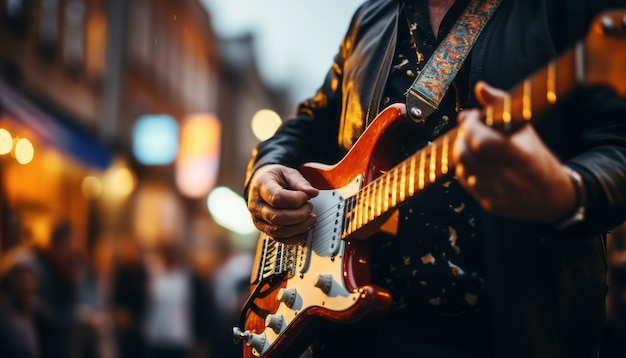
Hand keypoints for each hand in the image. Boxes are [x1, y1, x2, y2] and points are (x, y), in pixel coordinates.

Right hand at [247, 164, 318, 243]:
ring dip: (299, 227)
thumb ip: (300, 182)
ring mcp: (259, 220)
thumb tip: (313, 193)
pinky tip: (305, 230)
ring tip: (311, 219)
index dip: (295, 200)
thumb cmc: (276, 178)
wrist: (262, 184)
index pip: (276, 198)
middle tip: (310, 207)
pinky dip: (295, 238)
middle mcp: (256, 205)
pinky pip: (279, 239)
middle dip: (299, 215)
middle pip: (277, 217)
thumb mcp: (287, 173)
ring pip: (278, 231)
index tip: (305, 197)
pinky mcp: (264, 230)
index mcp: (261, 186)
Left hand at [452, 81, 576, 222]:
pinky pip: (466, 183)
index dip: (469, 126)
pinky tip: (478, 164)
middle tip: (468, 132)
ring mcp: (498, 193)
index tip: (472, 118)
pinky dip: (467, 170)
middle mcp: (508, 176)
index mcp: (520, 154)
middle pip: (465, 156)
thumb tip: (480, 87)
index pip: (480, 140)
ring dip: (462, 154)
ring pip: (462, 169)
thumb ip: (501, 105)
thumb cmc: (536, 156)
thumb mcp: (525, 128)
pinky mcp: (490, 204)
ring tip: (474, 147)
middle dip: (461, 139)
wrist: (553, 196)